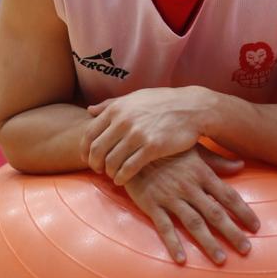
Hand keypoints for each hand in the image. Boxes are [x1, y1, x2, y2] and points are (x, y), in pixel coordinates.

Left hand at [82, 86, 213, 184]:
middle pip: (97, 150)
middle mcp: (124, 121)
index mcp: (117, 109)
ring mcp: (138, 134)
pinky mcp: (152, 147)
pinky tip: (122, 180)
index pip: (89, 134)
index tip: (88, 159)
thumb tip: (89, 110)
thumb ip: (111, 104)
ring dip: (109, 172)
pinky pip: (129, 168)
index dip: (85, 150)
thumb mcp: (135, 97)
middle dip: (94, 164)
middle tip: (99, 170)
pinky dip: (121, 177)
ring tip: (113, 175)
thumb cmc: (162, 102)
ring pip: (111, 161)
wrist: (192, 108)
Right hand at [123, 144, 259, 264]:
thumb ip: (217, 161)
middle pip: (215, 213)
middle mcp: (189, 187)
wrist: (133, 146)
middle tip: (246, 249)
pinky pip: (164, 227)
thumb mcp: (193, 149)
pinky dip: (173, 243)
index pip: (228, 195)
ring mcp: (170, 196)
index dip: (243, 211)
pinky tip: (182, 259)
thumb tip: (241, 165)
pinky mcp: (152, 204)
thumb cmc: (166, 148)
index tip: (256, 226)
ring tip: (221, 259)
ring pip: (194, 223)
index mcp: (201, 173)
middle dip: (232, 232)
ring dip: (208, 242)